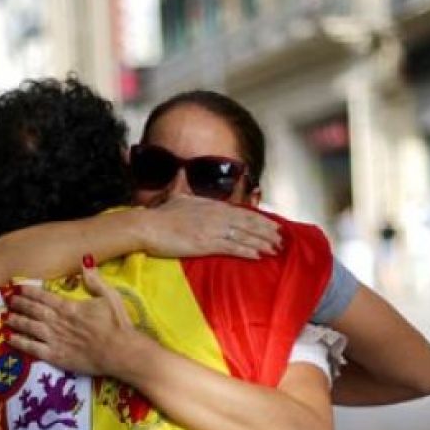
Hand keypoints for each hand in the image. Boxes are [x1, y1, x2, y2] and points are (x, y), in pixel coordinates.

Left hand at [6, 264, 136, 376]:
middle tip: (7, 300)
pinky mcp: (57, 356)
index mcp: (69, 307)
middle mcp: (59, 322)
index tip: (18, 287)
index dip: (29, 291)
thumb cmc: (118, 324)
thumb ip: (95, 280)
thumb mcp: (110, 296)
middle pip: (33, 310)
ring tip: (6, 317)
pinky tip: (9, 339)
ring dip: (16, 321)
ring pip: (30, 327)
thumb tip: (85, 261)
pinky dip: (20, 343)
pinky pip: (33, 348)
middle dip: (19, 304)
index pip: (44, 296)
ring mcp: (56, 339)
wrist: (121, 352)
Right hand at [139, 194, 280, 259]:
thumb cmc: (160, 215)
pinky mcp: (206, 243)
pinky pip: (232, 247)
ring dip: (262, 242)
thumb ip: (184, 188)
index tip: (272, 224)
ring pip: (244, 235)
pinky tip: (259, 256)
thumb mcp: (176, 196)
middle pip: (248, 222)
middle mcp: (216, 215)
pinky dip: (247, 251)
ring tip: (275, 249)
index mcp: (211, 205)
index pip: (242, 211)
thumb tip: (183, 174)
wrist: (147, 226)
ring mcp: (212, 229)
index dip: (260, 218)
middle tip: (281, 239)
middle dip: (266, 231)